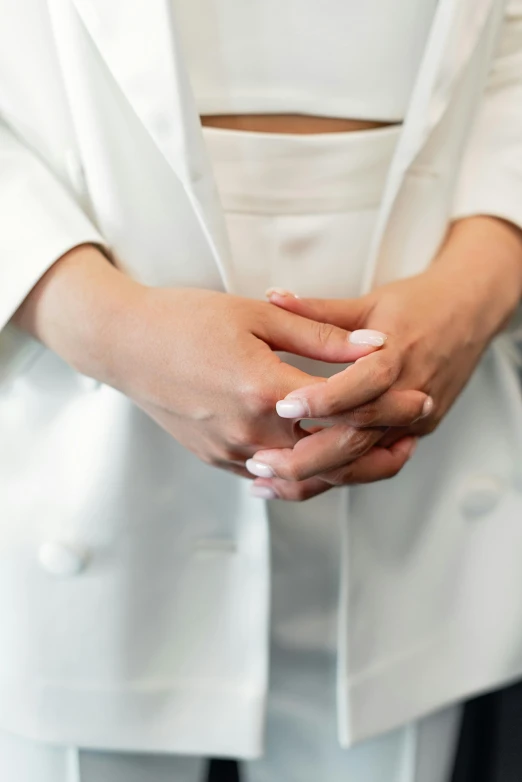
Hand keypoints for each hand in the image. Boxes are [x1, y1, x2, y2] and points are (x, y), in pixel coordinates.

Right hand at [14, 245, 412, 477]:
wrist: (123, 344)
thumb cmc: (185, 319)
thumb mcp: (257, 315)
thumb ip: (320, 337)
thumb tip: (376, 345)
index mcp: (263, 387)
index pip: (345, 406)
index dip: (389, 404)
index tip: (418, 398)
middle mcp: (249, 429)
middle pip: (331, 451)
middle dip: (377, 442)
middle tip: (410, 432)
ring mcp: (230, 451)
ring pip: (305, 474)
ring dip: (346, 465)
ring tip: (379, 452)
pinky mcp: (216, 458)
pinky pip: (272, 477)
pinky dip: (306, 473)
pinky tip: (326, 460)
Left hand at [247, 217, 521, 499]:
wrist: (470, 314)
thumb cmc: (420, 304)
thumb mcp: (368, 302)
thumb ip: (318, 310)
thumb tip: (272, 297)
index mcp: (399, 356)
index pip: (362, 386)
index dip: (322, 399)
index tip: (283, 405)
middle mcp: (410, 395)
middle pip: (359, 438)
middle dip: (306, 457)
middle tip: (260, 462)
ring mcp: (415, 422)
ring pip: (364, 462)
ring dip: (316, 477)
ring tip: (270, 483)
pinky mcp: (415, 435)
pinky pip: (375, 465)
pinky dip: (339, 477)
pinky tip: (305, 482)